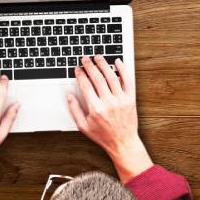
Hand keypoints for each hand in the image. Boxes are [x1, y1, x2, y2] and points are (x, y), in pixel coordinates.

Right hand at [67, 55, 150, 181]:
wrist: (123, 143)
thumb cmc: (103, 136)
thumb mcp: (83, 126)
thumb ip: (74, 110)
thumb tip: (69, 96)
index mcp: (95, 109)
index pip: (86, 85)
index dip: (80, 74)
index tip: (78, 69)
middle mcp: (108, 103)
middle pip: (97, 78)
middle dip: (90, 66)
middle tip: (86, 59)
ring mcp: (121, 100)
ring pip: (111, 76)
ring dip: (104, 64)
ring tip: (98, 57)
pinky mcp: (130, 99)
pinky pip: (127, 81)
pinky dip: (123, 70)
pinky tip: (118, 62)